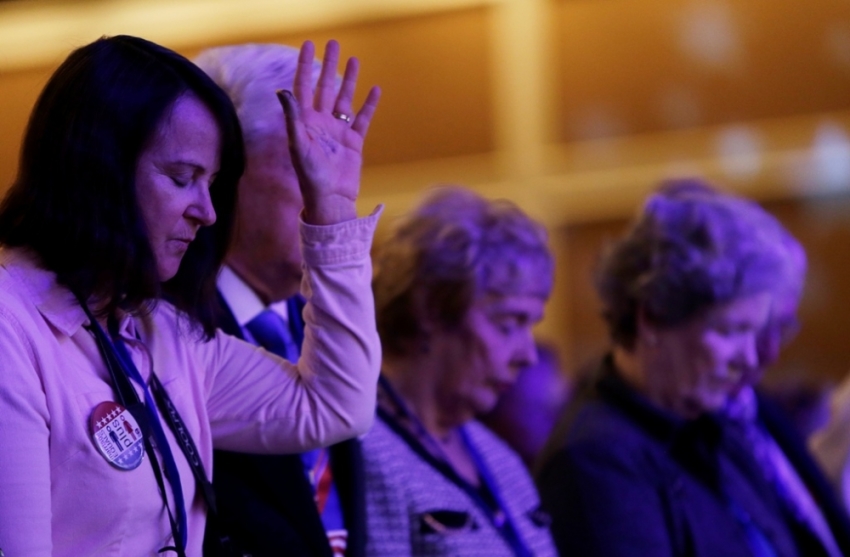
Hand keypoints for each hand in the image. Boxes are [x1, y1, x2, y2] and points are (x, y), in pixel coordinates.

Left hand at [277, 40, 380, 224]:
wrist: (331, 200)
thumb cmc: (311, 177)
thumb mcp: (299, 146)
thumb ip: (293, 118)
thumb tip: (284, 91)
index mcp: (304, 123)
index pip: (304, 87)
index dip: (305, 66)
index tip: (308, 46)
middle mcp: (320, 124)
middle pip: (325, 87)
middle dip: (328, 65)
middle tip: (333, 43)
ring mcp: (338, 132)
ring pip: (344, 99)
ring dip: (349, 80)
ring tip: (355, 59)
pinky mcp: (354, 142)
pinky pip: (362, 119)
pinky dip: (369, 104)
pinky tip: (374, 89)